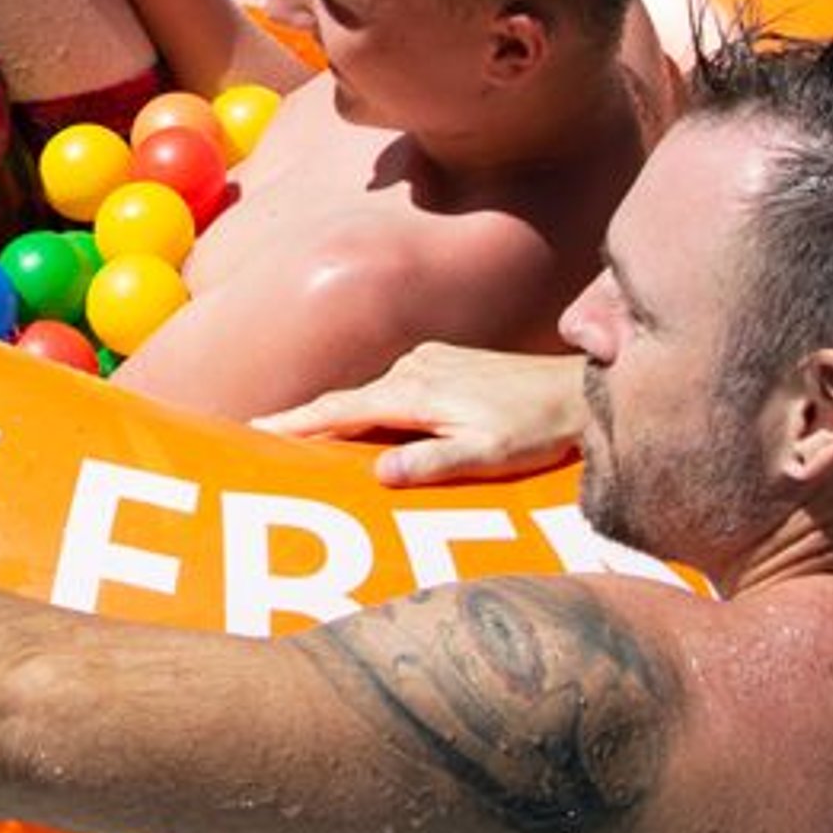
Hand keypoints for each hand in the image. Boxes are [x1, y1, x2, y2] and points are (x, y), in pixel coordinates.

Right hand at [252, 343, 589, 486]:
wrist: (577, 392)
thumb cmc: (535, 430)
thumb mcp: (486, 455)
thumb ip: (431, 463)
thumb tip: (379, 472)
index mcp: (415, 392)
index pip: (339, 410)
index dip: (295, 422)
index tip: (254, 430)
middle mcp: (414, 368)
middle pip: (346, 401)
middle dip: (305, 421)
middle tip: (264, 441)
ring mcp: (428, 361)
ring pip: (370, 395)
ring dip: (340, 417)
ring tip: (306, 440)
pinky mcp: (443, 362)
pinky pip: (391, 389)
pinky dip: (370, 409)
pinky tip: (367, 426)